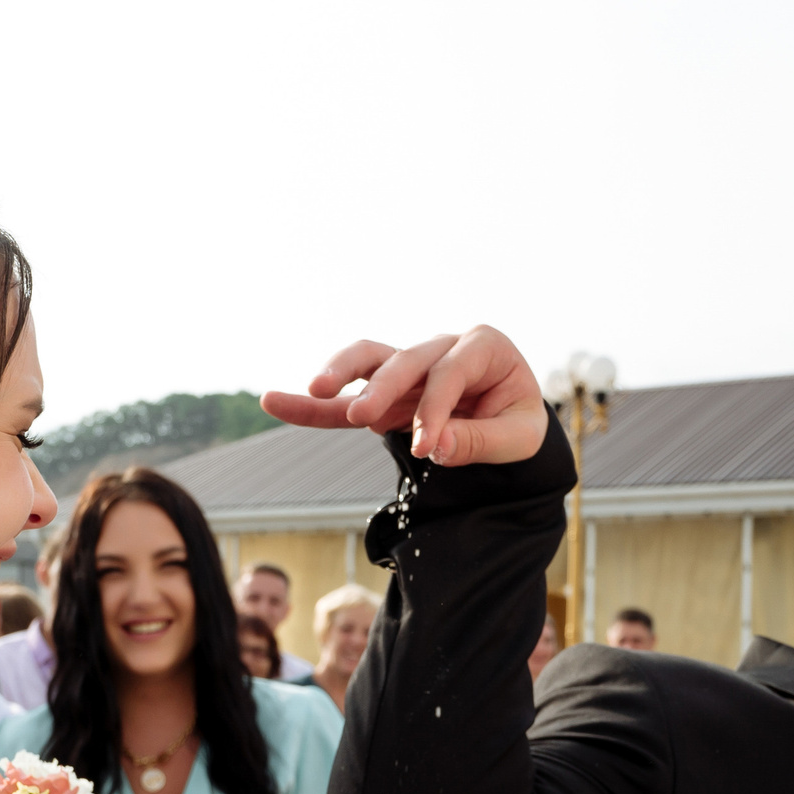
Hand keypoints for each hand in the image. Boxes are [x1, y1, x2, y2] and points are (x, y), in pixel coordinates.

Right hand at [262, 327, 547, 467]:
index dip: (437, 410)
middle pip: (403, 359)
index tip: (430, 448)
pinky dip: (313, 404)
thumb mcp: (519, 437)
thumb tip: (435, 446)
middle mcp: (440, 347)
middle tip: (364, 416)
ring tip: (314, 390)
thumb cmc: (517, 421)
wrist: (510, 421)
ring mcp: (409, 367)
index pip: (450, 374)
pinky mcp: (386, 392)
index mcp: (482, 346)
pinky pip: (346, 397)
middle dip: (381, 387)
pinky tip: (274, 401)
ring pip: (367, 360)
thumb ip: (481, 441)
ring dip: (340, 373)